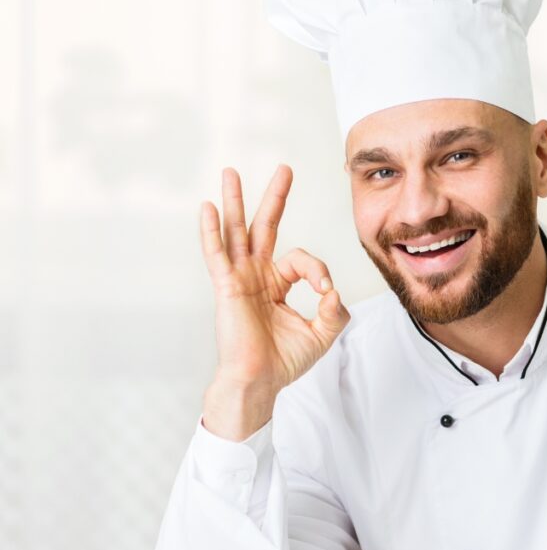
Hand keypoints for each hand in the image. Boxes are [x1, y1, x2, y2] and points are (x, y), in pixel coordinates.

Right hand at [200, 165, 350, 438]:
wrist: (260, 381)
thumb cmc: (284, 362)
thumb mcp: (322, 334)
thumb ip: (334, 311)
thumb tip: (333, 290)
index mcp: (277, 284)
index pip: (301, 260)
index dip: (318, 272)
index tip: (325, 294)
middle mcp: (257, 276)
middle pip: (266, 227)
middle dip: (275, 197)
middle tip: (285, 168)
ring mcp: (240, 278)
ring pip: (238, 232)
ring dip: (235, 201)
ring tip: (230, 172)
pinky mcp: (227, 287)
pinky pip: (217, 254)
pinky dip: (211, 231)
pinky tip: (208, 207)